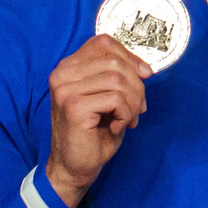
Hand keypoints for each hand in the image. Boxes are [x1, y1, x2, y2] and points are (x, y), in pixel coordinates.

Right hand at [45, 36, 151, 206]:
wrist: (75, 165)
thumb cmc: (94, 132)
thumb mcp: (108, 98)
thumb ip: (119, 78)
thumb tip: (145, 69)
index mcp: (69, 67)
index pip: (103, 42)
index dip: (130, 56)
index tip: (144, 76)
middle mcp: (62, 74)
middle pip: (115, 62)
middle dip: (137, 86)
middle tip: (138, 108)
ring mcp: (65, 89)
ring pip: (118, 80)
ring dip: (133, 102)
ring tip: (128, 118)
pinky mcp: (73, 106)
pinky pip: (116, 99)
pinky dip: (125, 114)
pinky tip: (117, 126)